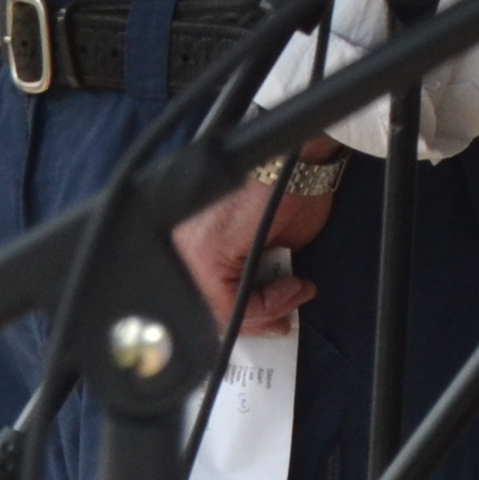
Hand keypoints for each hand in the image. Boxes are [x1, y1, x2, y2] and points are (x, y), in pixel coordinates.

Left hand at [173, 144, 342, 336]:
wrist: (295, 161)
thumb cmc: (286, 190)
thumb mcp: (266, 241)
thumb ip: (256, 274)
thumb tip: (265, 307)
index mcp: (192, 241)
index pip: (207, 296)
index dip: (245, 316)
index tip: (274, 317)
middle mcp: (183, 246)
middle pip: (212, 308)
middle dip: (258, 318)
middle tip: (285, 315)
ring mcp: (190, 250)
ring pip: (221, 310)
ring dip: (267, 309)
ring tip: (293, 292)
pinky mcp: (206, 254)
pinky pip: (233, 303)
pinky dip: (269, 303)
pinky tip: (291, 286)